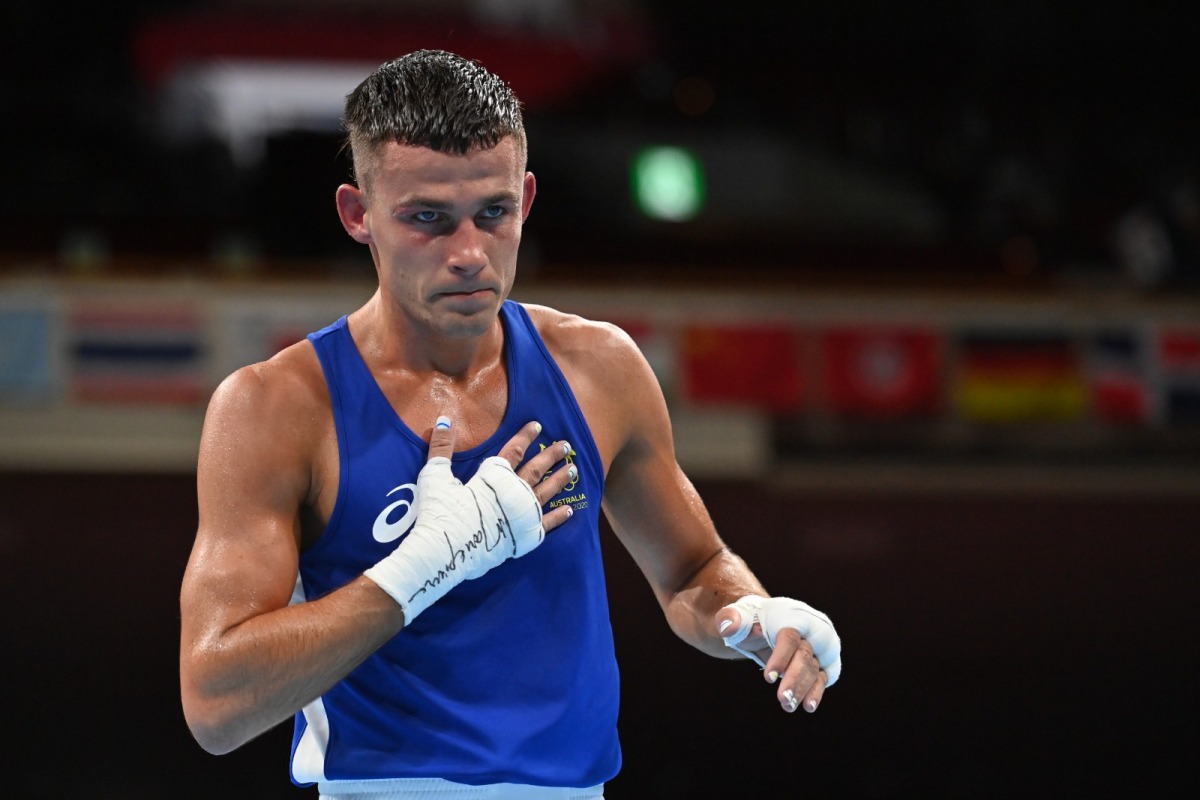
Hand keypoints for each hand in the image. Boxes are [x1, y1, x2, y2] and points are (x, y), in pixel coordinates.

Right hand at [364, 417, 577, 622]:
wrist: (445, 551)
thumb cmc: (440, 513)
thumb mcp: (435, 476)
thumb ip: (441, 447)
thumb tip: (444, 419)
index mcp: (494, 477)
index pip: (513, 450)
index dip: (525, 436)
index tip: (537, 425)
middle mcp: (513, 493)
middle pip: (537, 469)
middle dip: (551, 455)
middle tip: (566, 445)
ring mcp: (521, 515)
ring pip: (546, 492)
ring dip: (560, 480)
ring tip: (573, 469)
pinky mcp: (523, 537)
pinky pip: (546, 524)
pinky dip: (559, 517)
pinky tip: (570, 509)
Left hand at [715, 595, 840, 713]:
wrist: (767, 621)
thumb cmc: (750, 619)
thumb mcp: (737, 616)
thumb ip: (729, 619)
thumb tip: (728, 627)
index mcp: (790, 614)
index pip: (789, 637)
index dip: (780, 658)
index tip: (767, 679)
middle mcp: (811, 627)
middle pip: (804, 655)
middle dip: (794, 679)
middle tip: (782, 699)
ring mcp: (820, 644)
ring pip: (814, 669)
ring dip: (802, 690)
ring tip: (787, 706)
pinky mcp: (824, 659)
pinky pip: (823, 677)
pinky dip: (816, 692)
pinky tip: (808, 706)